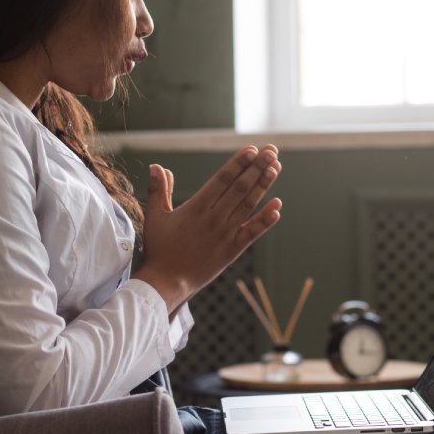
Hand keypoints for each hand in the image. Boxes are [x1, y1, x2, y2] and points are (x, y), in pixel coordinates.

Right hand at [135, 145, 282, 313]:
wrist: (167, 283)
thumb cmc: (159, 249)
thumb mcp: (155, 217)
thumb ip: (158, 190)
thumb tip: (157, 166)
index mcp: (196, 207)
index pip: (222, 179)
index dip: (239, 163)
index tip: (252, 149)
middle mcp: (214, 218)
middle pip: (240, 188)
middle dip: (257, 167)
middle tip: (271, 150)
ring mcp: (225, 234)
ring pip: (249, 205)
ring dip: (263, 186)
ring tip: (276, 167)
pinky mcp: (232, 250)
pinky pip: (253, 232)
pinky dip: (265, 220)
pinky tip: (278, 206)